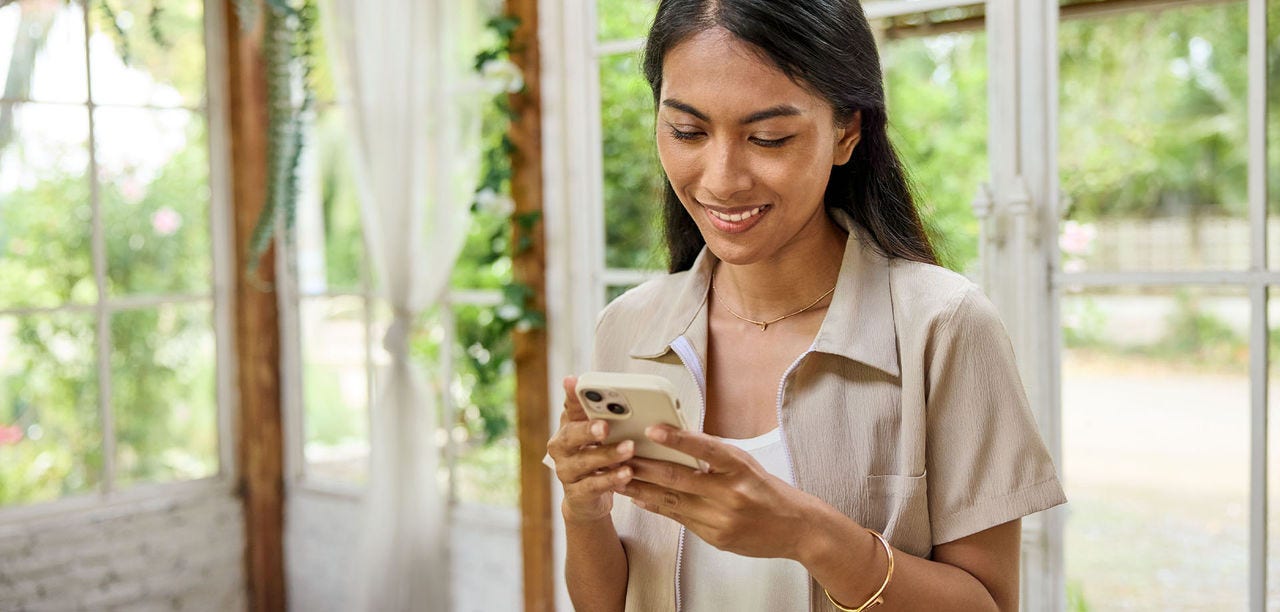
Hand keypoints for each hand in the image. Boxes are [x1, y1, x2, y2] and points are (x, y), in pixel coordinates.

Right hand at [547, 376, 636, 524]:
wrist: (588, 498)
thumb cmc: (596, 458)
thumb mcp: (598, 435)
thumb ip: (603, 413)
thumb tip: (614, 390)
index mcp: (568, 426)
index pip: (569, 407)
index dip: (571, 395)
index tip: (574, 381)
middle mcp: (561, 447)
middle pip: (571, 435)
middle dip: (588, 429)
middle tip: (605, 426)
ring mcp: (566, 471)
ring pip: (585, 461)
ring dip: (608, 454)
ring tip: (629, 448)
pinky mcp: (576, 494)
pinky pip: (594, 485)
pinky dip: (612, 479)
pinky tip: (627, 473)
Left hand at [618, 425, 824, 559]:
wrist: (796, 528)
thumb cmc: (767, 490)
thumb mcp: (744, 465)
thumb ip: (713, 456)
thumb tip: (675, 442)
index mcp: (740, 467)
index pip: (706, 448)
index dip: (678, 438)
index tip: (653, 429)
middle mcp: (731, 493)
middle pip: (679, 478)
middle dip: (644, 467)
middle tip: (619, 456)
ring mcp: (723, 519)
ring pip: (673, 501)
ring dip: (642, 489)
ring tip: (619, 478)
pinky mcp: (717, 538)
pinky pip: (681, 520)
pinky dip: (658, 507)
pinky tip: (640, 498)